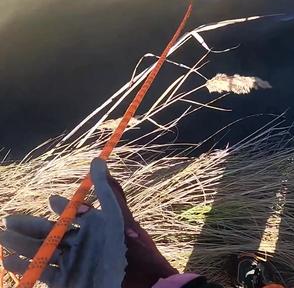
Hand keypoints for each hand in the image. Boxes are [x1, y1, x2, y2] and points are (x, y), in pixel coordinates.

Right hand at [0, 158, 126, 287]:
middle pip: (51, 233)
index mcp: (95, 227)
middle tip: (8, 220)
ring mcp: (74, 263)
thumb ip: (106, 189)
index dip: (61, 207)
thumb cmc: (129, 248)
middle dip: (29, 227)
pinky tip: (9, 261)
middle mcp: (82, 244)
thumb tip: (98, 159)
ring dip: (22, 245)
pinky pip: (43, 273)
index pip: (73, 214)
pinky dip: (26, 268)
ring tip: (2, 237)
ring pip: (43, 252)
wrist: (137, 285)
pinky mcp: (68, 282)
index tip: (50, 199)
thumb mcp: (116, 215)